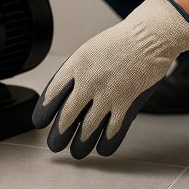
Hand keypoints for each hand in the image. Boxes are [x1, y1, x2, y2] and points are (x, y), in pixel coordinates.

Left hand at [32, 0, 188, 157]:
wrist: (149, 36)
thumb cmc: (121, 41)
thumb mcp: (89, 50)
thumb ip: (77, 72)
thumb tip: (68, 94)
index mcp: (76, 65)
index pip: (53, 92)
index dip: (44, 110)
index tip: (39, 122)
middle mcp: (88, 81)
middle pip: (67, 114)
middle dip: (59, 134)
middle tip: (54, 145)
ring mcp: (108, 93)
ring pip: (89, 127)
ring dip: (81, 143)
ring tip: (76, 153)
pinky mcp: (126, 102)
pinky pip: (114, 128)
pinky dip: (107, 141)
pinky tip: (102, 149)